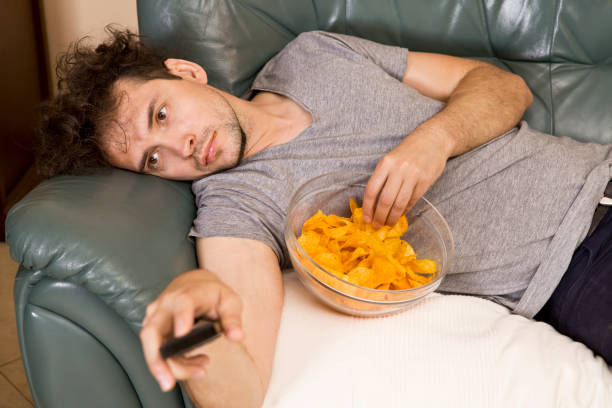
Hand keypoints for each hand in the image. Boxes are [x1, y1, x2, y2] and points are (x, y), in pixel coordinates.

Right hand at [140, 268, 243, 391]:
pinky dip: (175, 363)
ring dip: (172, 366)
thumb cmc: (213, 295)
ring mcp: (155, 318)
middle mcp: (166, 305)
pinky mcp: (152, 330)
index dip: (182, 317)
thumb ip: (233, 318)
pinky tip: (195, 364)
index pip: (183, 303)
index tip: (182, 334)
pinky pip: (158, 352)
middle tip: (168, 382)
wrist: (194, 285)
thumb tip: (237, 336)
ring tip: (201, 369)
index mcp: (187, 294)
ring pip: (153, 347)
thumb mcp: (230, 301)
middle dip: (156, 359)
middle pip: (152, 332)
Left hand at [362, 128, 449, 227]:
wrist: (433, 139)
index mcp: (385, 163)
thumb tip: (374, 203)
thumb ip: (383, 177)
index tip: (366, 218)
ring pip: (399, 203)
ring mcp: (413, 175)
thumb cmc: (409, 151)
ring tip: (388, 224)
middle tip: (377, 225)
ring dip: (392, 217)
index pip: (372, 190)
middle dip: (380, 216)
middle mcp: (398, 169)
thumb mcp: (391, 159)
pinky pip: (412, 201)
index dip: (367, 207)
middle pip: (385, 200)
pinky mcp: (425, 181)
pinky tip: (400, 215)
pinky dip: (405, 211)